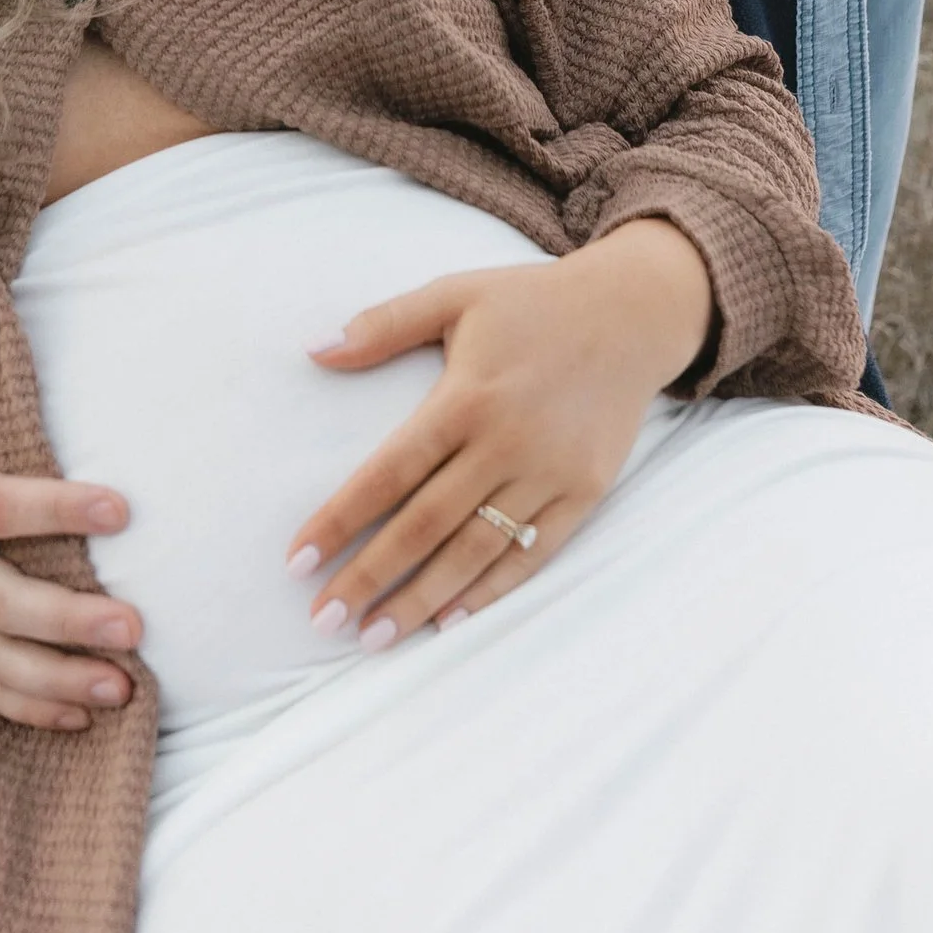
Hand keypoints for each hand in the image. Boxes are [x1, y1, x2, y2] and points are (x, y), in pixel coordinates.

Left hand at [288, 215, 712, 649]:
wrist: (633, 312)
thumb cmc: (533, 303)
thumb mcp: (455, 295)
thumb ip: (382, 325)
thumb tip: (312, 350)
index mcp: (466, 396)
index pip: (389, 472)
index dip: (340, 519)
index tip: (298, 560)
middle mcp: (506, 441)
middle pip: (425, 525)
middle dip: (369, 577)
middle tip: (322, 619)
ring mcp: (549, 472)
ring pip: (474, 551)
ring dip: (421, 599)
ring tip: (374, 637)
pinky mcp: (585, 491)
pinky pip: (532, 553)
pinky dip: (491, 591)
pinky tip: (450, 620)